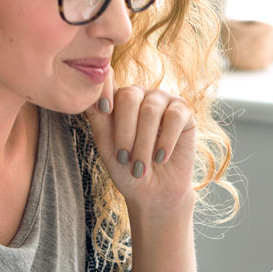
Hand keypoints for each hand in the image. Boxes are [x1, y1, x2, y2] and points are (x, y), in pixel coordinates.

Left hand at [85, 71, 197, 221]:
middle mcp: (139, 95)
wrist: (154, 193)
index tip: (104, 110)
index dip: (104, 87)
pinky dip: (166, 140)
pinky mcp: (184, 111)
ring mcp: (162, 100)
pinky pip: (175, 116)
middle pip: (129, 97)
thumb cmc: (126, 170)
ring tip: (141, 167)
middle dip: (125, 132)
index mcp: (116, 99)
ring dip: (144, 143)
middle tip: (124, 159)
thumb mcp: (106, 146)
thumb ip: (97, 118)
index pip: (107, 78)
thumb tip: (89, 93)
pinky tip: (161, 158)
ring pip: (150, 110)